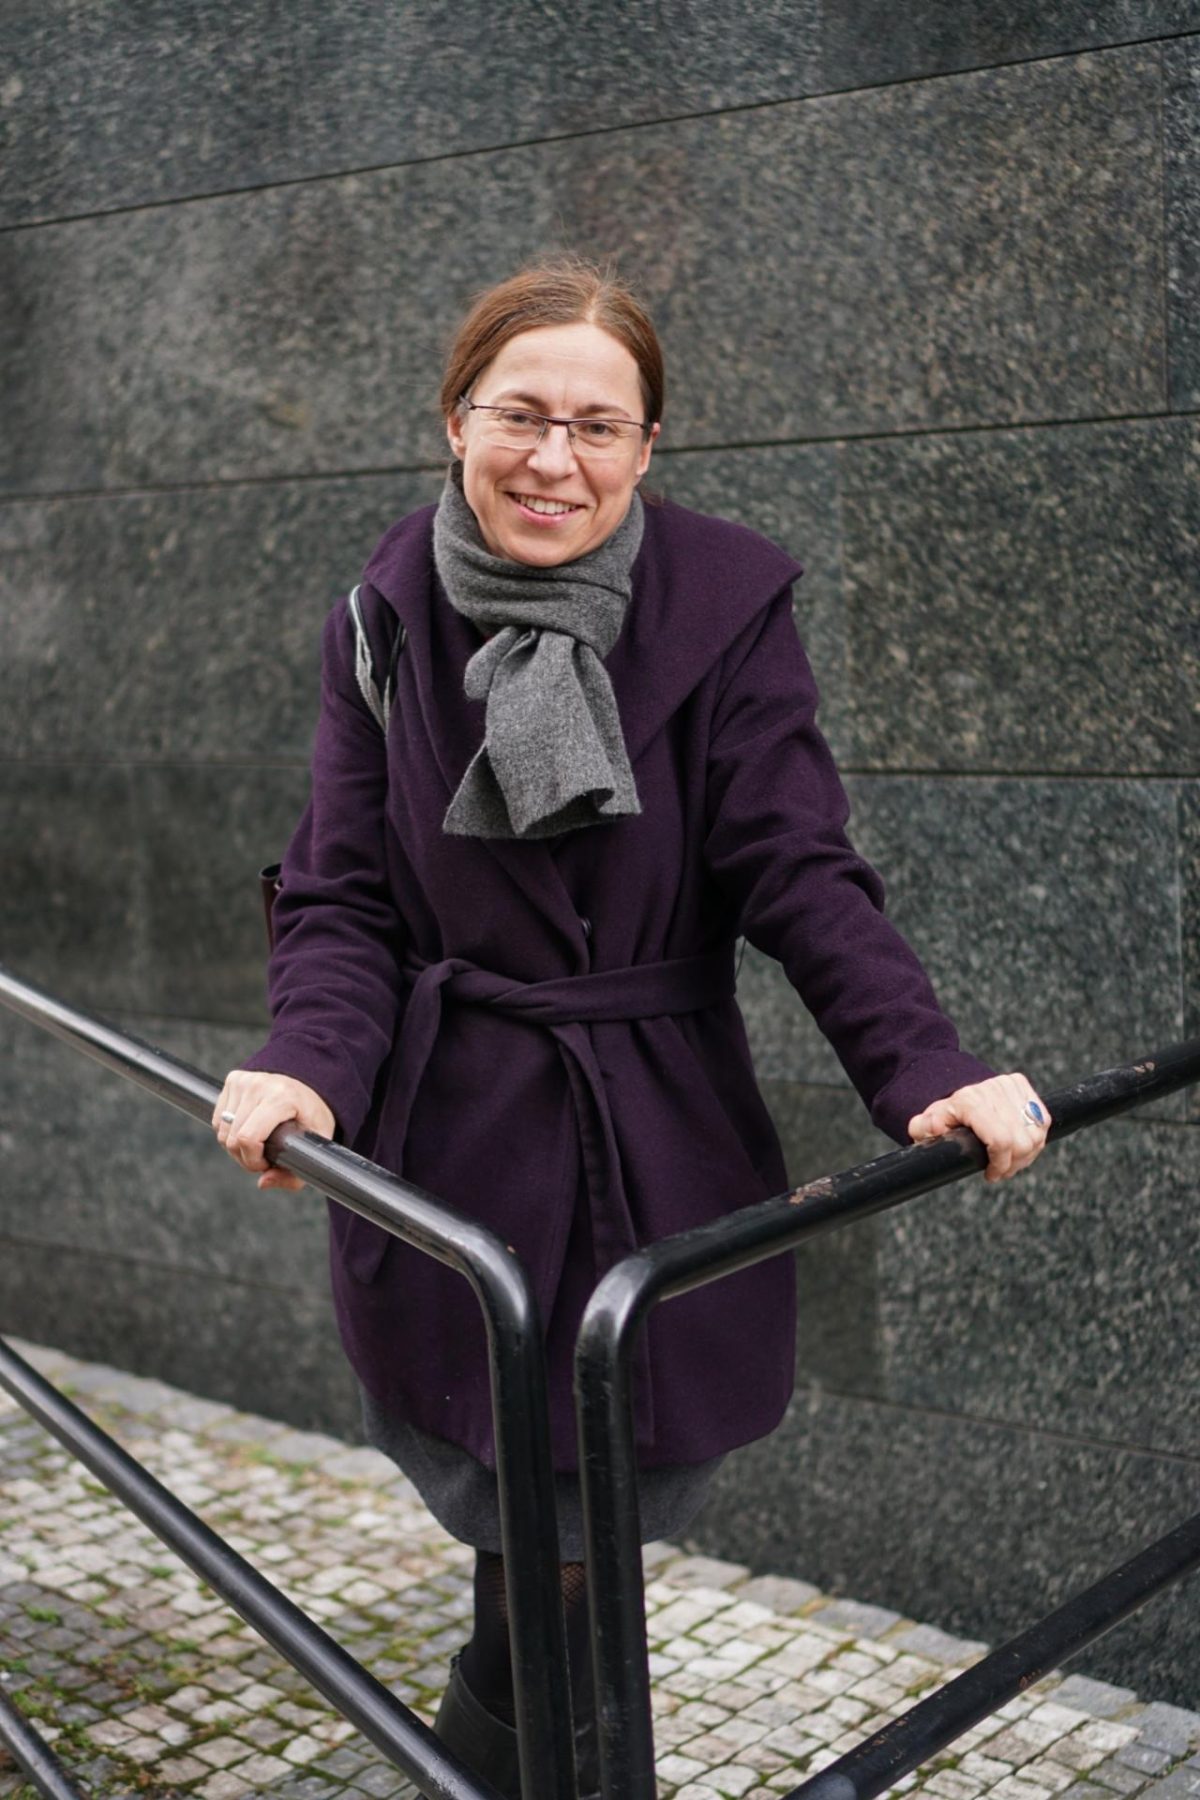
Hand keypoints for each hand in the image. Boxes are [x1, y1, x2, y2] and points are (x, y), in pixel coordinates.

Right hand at [212, 1071, 335, 1191]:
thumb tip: (263, 1182)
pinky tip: (248, 1128)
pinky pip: (218, 1119)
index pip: (247, 1137)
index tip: (266, 1164)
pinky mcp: (233, 1079)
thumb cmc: (312, 1116)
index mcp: (281, 1098)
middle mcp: (259, 1085)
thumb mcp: (314, 1146)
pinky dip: (229, 1131)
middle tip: (263, 1157)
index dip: (252, 1160)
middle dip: (245, 1157)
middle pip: (232, 1138)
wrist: (310, 1085)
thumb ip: (293, 1174)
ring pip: (222, 1131)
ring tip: (257, 1143)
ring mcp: (244, 1080)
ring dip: (236, 1146)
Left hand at [908, 1071, 1050, 1183]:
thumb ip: (923, 1129)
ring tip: (1009, 1161)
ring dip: (1026, 1154)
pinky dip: (1034, 1140)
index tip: (992, 1175)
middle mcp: (992, 1090)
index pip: (1001, 1140)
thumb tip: (934, 1126)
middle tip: (1000, 1170)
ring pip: (1035, 1134)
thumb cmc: (942, 1116)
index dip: (1001, 1164)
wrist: (954, 1091)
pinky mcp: (1021, 1085)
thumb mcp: (924, 1126)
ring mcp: (1009, 1086)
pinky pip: (1043, 1121)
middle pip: (1021, 1142)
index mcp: (969, 1101)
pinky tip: (1020, 1147)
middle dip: (1013, 1164)